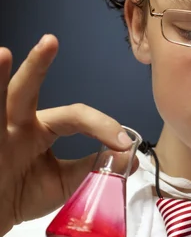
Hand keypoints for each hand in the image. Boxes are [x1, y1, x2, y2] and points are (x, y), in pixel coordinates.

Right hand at [0, 35, 137, 236]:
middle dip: (37, 66)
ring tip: (1, 55)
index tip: (123, 141)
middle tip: (50, 41)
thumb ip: (93, 169)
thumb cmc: (23, 195)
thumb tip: (132, 157)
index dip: (100, 125)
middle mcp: (17, 123)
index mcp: (41, 128)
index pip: (74, 117)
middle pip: (26, 91)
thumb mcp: (64, 182)